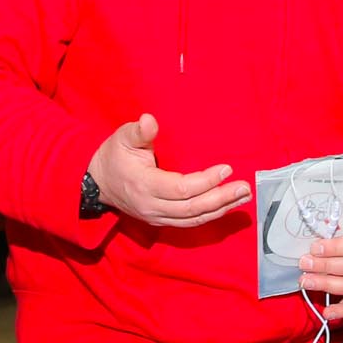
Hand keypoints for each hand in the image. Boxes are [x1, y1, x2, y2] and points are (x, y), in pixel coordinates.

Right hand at [87, 114, 249, 228]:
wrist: (97, 184)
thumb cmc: (114, 156)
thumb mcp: (122, 138)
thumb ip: (139, 132)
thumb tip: (149, 120)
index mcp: (144, 185)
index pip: (182, 189)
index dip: (206, 181)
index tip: (227, 168)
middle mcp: (152, 206)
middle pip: (192, 208)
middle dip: (221, 199)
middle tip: (245, 187)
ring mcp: (156, 217)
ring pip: (193, 219)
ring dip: (220, 209)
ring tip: (243, 197)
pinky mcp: (161, 221)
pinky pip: (189, 222)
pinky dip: (210, 215)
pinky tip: (226, 206)